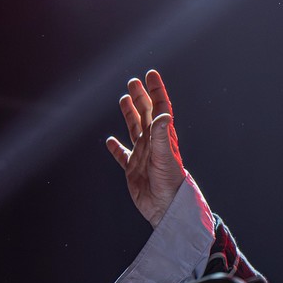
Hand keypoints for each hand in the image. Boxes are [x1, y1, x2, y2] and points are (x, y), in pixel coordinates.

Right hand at [105, 69, 186, 227]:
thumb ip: (163, 136)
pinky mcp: (133, 170)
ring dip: (130, 115)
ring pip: (134, 130)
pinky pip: (122, 156)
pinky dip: (116, 148)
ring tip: (124, 100)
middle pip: (146, 115)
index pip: (160, 108)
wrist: (167, 208)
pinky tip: (111, 141)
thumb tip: (163, 114)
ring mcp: (143, 156)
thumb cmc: (171, 184)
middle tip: (133, 81)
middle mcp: (153, 144)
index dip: (156, 91)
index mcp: (163, 137)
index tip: (151, 74)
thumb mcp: (166, 157)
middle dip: (141, 98)